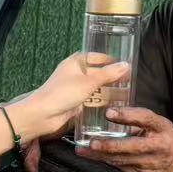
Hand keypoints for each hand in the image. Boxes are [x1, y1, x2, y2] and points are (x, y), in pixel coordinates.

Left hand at [13, 52, 130, 141]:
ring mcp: (75, 89)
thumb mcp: (88, 82)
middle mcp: (75, 74)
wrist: (42, 115)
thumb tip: (125, 65)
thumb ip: (108, 74)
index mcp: (75, 62)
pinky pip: (92, 101)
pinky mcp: (75, 103)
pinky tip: (114, 105)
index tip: (123, 63)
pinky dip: (102, 102)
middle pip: (97, 73)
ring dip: (109, 91)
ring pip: (96, 88)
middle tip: (129, 80)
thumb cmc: (61, 93)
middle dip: (111, 77)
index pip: (95, 56)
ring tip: (127, 94)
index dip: (108, 59)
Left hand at [80, 105, 172, 171]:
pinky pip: (122, 169)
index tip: (110, 112)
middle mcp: (158, 147)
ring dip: (101, 156)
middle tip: (92, 142)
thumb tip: (111, 113)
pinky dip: (108, 163)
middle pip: (132, 146)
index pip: (146, 119)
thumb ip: (140, 122)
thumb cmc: (169, 143)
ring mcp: (151, 165)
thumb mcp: (160, 127)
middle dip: (110, 145)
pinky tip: (94, 159)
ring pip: (123, 161)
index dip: (127, 115)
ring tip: (83, 151)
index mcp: (163, 129)